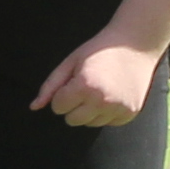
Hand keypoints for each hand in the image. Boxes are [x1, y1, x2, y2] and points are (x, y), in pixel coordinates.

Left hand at [35, 37, 160, 128]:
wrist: (136, 45)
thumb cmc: (99, 50)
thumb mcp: (71, 62)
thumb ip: (51, 86)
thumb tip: (33, 107)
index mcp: (84, 87)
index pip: (57, 107)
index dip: (62, 92)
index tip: (74, 79)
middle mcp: (102, 102)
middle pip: (72, 120)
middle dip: (73, 105)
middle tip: (85, 85)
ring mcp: (118, 109)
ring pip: (89, 123)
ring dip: (89, 110)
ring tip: (100, 87)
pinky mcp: (129, 113)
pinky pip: (107, 122)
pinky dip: (106, 112)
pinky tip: (113, 93)